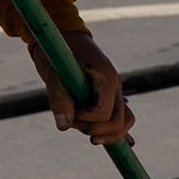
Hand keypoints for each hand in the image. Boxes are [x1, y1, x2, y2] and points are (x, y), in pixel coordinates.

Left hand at [30, 31, 135, 145]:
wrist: (62, 36)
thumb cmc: (56, 51)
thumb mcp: (53, 73)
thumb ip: (59, 98)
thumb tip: (64, 126)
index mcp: (106, 77)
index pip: (103, 113)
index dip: (85, 120)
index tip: (69, 114)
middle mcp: (116, 85)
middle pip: (120, 122)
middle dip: (97, 130)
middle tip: (75, 125)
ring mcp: (115, 90)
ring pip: (124, 121)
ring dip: (108, 134)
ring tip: (89, 136)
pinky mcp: (110, 95)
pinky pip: (121, 117)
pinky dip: (115, 131)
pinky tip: (113, 142)